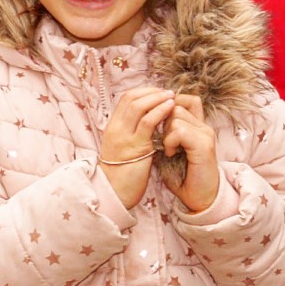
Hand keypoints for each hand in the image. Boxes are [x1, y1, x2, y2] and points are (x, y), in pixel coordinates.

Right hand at [96, 85, 174, 207]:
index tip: (159, 93)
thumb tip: (149, 120)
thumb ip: (133, 133)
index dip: (144, 92)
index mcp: (112, 127)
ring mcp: (124, 136)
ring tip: (172, 97)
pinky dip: (160, 111)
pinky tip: (171, 108)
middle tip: (168, 92)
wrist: (114, 193)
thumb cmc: (122, 173)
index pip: (126, 99)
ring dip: (157, 98)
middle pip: (132, 98)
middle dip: (152, 92)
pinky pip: (148, 122)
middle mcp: (116, 128)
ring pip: (139, 106)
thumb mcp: (124, 148)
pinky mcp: (135, 147)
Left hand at [159, 94, 220, 214]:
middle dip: (162, 120)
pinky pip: (180, 131)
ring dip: (165, 132)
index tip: (158, 123)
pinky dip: (170, 141)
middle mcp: (204, 126)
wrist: (201, 198)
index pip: (185, 99)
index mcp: (197, 126)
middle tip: (162, 140)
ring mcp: (205, 134)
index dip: (168, 105)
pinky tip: (170, 154)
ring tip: (167, 149)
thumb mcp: (171, 150)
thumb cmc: (184, 177)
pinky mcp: (204, 145)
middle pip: (176, 105)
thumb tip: (146, 119)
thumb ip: (165, 133)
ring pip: (176, 115)